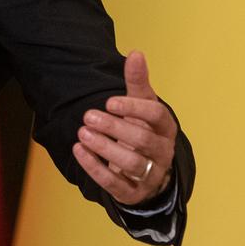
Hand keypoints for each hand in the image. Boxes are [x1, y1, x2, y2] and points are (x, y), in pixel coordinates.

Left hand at [72, 51, 176, 205]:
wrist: (146, 169)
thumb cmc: (142, 129)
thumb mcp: (141, 104)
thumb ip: (137, 81)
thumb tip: (136, 53)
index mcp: (166, 128)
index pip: (156, 116)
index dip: (133, 108)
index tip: (109, 101)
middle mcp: (163, 152)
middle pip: (142, 141)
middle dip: (114, 128)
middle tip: (88, 115)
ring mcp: (150, 175)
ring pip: (131, 164)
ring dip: (105, 148)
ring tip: (82, 133)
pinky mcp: (134, 192)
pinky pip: (116, 184)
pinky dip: (95, 168)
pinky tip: (78, 151)